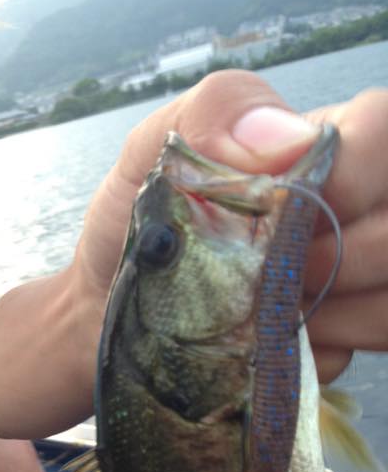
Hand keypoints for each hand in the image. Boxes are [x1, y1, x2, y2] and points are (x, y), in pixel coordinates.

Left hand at [77, 70, 387, 382]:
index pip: (385, 131)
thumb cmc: (137, 231)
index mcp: (312, 151)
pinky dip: (310, 354)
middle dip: (335, 257)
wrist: (111, 319)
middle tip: (261, 273)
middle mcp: (349, 210)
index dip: (359, 170)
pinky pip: (356, 352)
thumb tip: (286, 137)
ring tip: (258, 312)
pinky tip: (263, 346)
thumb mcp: (148, 159)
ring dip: (329, 310)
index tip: (289, 208)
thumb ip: (213, 116)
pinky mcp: (341, 340)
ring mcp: (354, 280)